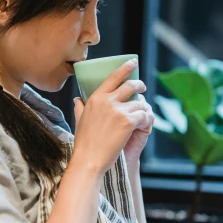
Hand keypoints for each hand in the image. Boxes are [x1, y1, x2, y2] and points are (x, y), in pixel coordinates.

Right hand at [72, 59, 148, 173]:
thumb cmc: (84, 143)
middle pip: (130, 85)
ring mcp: (118, 111)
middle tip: (142, 87)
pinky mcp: (128, 122)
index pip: (113, 76)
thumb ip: (80, 107)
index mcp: (95, 98)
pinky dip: (145, 121)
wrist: (89, 160)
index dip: (125, 67)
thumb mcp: (79, 120)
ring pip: (139, 104)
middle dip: (140, 85)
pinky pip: (143, 116)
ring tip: (140, 118)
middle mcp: (107, 101)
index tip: (133, 62)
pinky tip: (141, 127)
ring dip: (142, 110)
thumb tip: (77, 99)